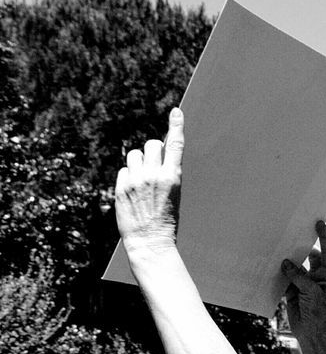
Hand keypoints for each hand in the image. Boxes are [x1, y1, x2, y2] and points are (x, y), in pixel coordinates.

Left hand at [115, 108, 183, 257]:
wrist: (150, 242)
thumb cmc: (166, 220)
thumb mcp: (173, 195)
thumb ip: (165, 173)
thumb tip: (154, 153)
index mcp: (173, 178)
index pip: (175, 145)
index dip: (176, 126)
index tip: (176, 111)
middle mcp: (154, 175)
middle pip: (152, 144)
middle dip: (153, 151)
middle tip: (154, 167)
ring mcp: (136, 180)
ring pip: (135, 154)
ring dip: (138, 162)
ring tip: (142, 181)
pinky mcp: (121, 187)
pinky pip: (124, 169)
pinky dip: (128, 176)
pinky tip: (132, 192)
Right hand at [283, 221, 325, 339]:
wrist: (311, 333)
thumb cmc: (318, 313)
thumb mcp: (311, 292)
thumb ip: (299, 275)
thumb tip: (285, 262)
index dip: (324, 236)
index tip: (318, 222)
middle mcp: (317, 277)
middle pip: (309, 256)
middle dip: (301, 246)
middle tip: (292, 232)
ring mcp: (304, 283)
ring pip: (295, 266)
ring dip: (287, 259)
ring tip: (277, 246)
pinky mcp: (293, 290)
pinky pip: (285, 277)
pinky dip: (279, 272)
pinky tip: (270, 264)